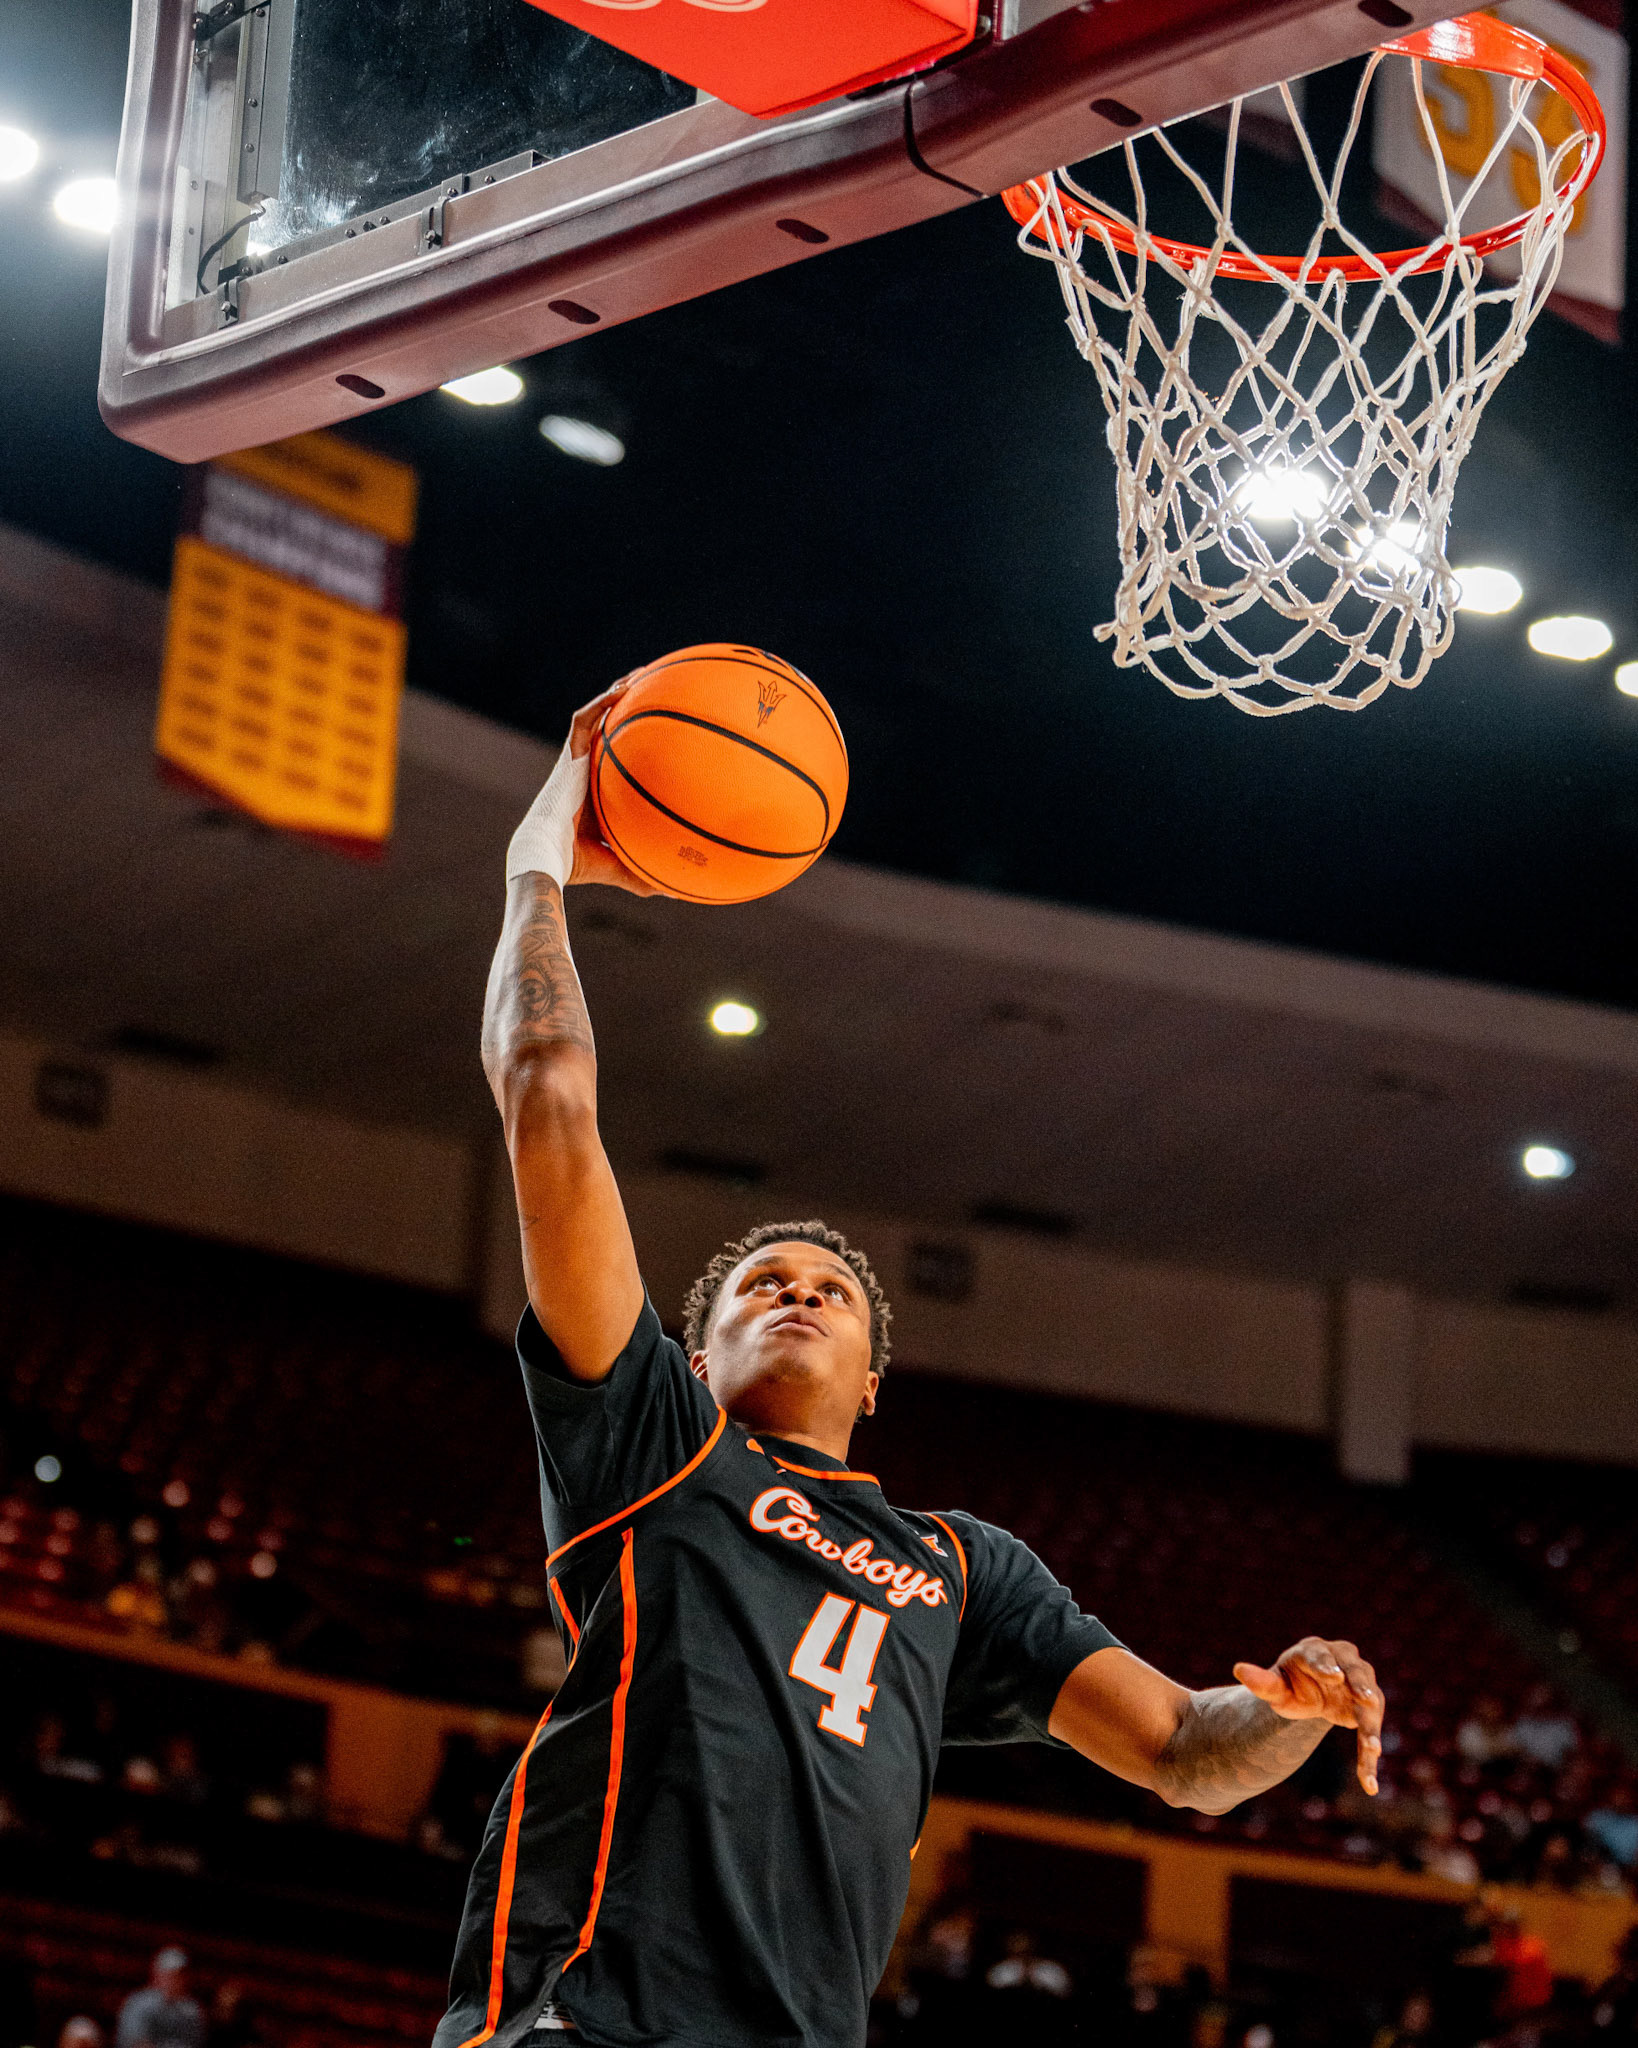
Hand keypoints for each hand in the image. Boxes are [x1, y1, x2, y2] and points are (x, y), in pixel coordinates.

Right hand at [560, 678, 654, 893]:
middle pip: (606, 733)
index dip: (633, 748)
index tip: (661, 739)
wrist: (546, 855)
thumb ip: (644, 874)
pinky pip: (584, 719)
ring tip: (641, 675)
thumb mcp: (619, 868)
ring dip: (615, 694)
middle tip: (654, 695)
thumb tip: (679, 892)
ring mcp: (575, 761)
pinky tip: (625, 688)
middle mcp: (585, 772)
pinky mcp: (568, 755)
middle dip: (626, 712)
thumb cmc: (576, 866)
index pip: (615, 764)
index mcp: (595, 793)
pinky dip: (603, 702)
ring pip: (594, 717)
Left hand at [1233, 1637, 1383, 1794]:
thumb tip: (1238, 1670)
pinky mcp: (1371, 1708)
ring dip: (1372, 1727)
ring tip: (1372, 1748)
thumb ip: (1261, 1682)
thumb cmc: (1290, 1686)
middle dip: (1362, 1687)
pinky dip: (1369, 1757)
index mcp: (1314, 1651)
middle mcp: (1344, 1661)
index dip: (1327, 1666)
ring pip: (1371, 1704)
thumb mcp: (1276, 1687)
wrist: (1312, 1696)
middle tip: (1368, 1700)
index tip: (1335, 1677)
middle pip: (1357, 1672)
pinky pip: (1371, 1731)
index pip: (1321, 1656)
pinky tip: (1368, 1784)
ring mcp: (1362, 1684)